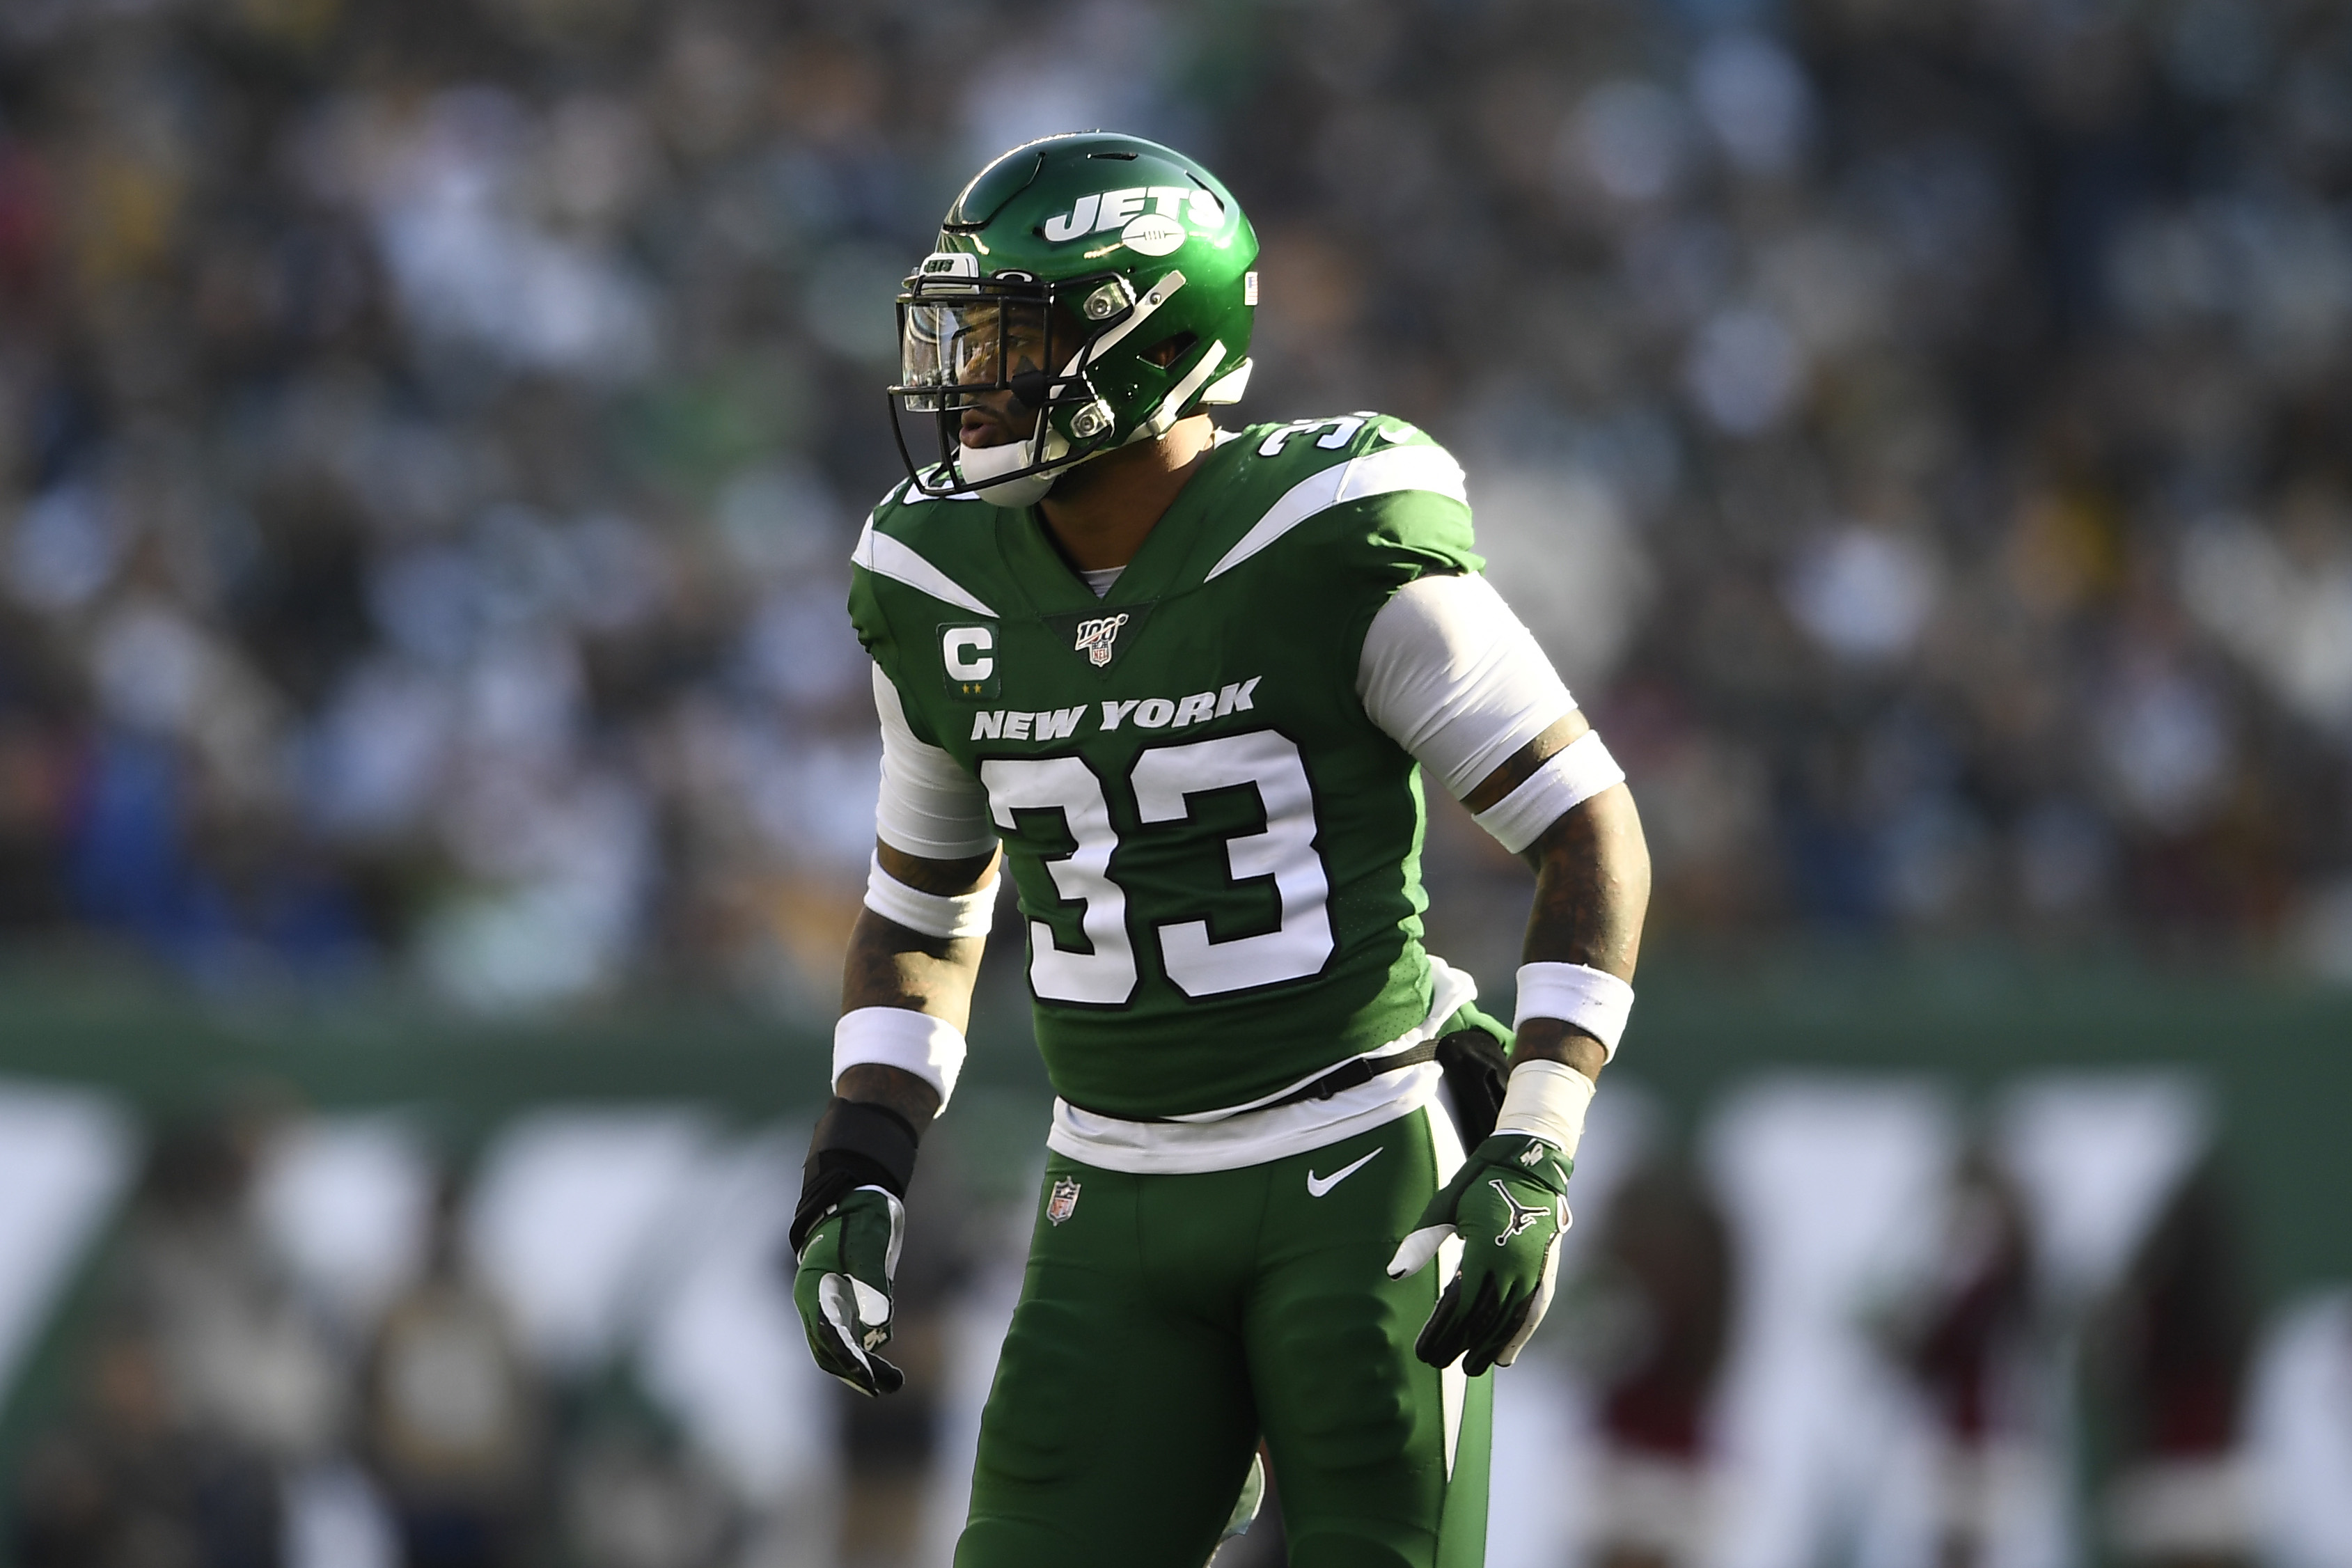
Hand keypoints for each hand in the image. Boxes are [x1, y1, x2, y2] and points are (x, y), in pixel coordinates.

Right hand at [790, 1185, 906, 1394]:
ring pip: (843, 1347)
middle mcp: (819, 1301)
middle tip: (886, 1388)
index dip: (847, 1360)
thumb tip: (878, 1333)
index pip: (828, 1335)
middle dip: (856, 1373)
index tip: (867, 1378)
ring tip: (894, 1383)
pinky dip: (869, 1350)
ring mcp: (833, 1302)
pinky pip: (856, 1334)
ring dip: (864, 1367)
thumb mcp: (869, 1244)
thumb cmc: (860, 1215)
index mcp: (815, 1289)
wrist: (858, 1193)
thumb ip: (873, 1285)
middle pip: (831, 1350)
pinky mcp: (851, 1300)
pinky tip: (886, 1360)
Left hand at [1385, 1133, 1572, 1374]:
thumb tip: (1394, 1274)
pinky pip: (1534, 1311)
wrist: (1529, 1161)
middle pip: (1485, 1320)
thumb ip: (1421, 1241)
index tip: (1425, 1352)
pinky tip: (1505, 1356)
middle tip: (1438, 1364)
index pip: (1461, 1306)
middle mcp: (1513, 1266)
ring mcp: (1534, 1270)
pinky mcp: (1546, 1270)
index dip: (1443, 1333)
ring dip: (1490, 1347)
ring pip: (1510, 1321)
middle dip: (1462, 1345)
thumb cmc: (1480, 1182)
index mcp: (1485, 1251)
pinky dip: (1520, 1336)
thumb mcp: (1446, 1207)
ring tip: (1472, 1368)